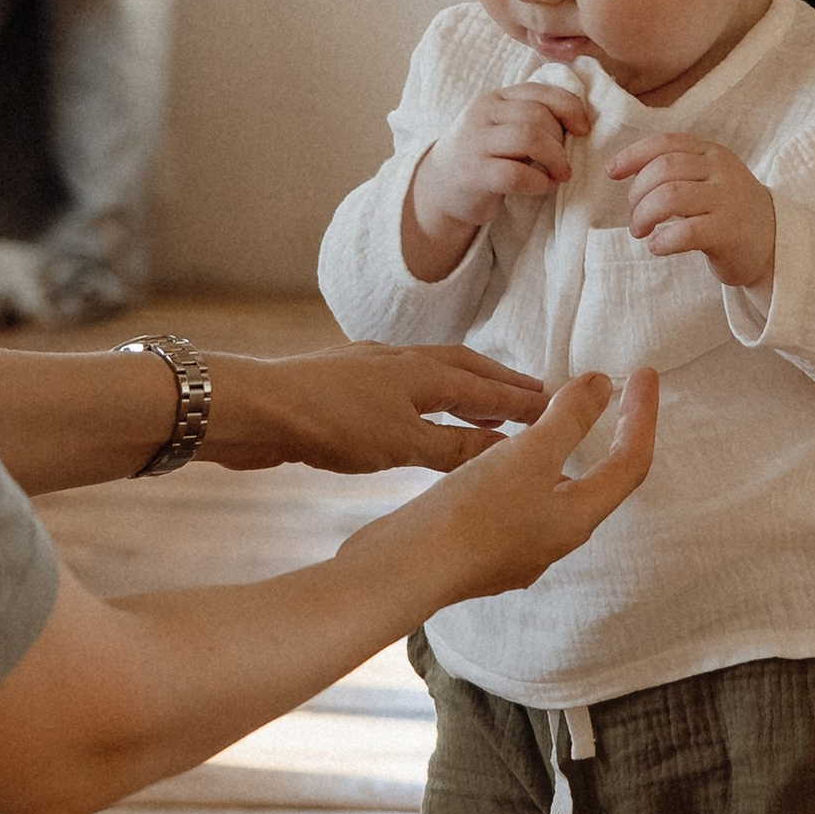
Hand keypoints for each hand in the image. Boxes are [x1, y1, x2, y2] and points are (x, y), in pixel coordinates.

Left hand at [207, 343, 544, 474]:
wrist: (258, 408)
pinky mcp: (343, 382)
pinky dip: (426, 396)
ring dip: (464, 388)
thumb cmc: (330, 424)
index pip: (488, 387)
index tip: (556, 407)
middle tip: (533, 396)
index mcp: (425, 373)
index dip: (523, 399)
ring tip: (483, 407)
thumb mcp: (402, 445)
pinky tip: (417, 410)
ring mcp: (371, 367)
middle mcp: (403, 361)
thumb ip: (454, 449)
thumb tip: (505, 452)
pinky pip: (402, 384)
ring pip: (432, 373)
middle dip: (501, 383)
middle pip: (466, 368)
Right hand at [363, 368, 658, 603]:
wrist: (404, 571)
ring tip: (552, 415)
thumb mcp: (528, 455)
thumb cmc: (471, 515)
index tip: (644, 373)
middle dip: (608, 434)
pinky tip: (501, 453)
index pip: (630, 462)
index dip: (641, 415)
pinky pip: (518, 499)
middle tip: (608, 393)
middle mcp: (555, 539)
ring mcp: (518, 548)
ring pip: (554, 490)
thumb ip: (569, 418)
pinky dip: (525, 467)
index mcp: (576, 519)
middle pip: (598, 480)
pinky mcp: (483, 546)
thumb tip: (604, 386)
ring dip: (562, 449)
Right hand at [406, 82, 595, 275]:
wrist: (441, 186)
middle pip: (538, 115)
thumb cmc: (485, 156)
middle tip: (565, 162)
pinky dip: (539, 182)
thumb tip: (579, 123)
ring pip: (529, 138)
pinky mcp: (474, 173)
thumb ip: (532, 117)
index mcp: (497, 97)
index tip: (584, 130)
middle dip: (561, 140)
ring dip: (555, 159)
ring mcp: (476, 142)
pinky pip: (516, 173)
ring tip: (559, 175)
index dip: (570, 108)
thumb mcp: (504, 127)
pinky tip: (542, 187)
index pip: (541, 91)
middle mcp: (484, 113)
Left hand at [607, 133, 776, 290]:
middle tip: (633, 216)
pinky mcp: (728, 232)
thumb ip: (677, 169)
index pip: (666, 143)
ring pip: (671, 196)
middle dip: (637, 193)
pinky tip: (658, 246)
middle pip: (664, 169)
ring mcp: (727, 200)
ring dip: (644, 215)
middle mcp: (721, 172)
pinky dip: (662, 240)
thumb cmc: (728, 212)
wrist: (774, 244)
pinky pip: (685, 232)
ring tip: (640, 231)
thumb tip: (624, 169)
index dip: (634, 155)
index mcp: (713, 154)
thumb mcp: (709, 179)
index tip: (612, 172)